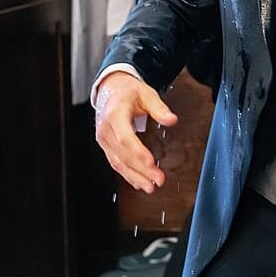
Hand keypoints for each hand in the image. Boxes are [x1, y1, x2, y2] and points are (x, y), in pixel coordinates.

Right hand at [94, 72, 178, 193]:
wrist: (110, 89)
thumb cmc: (128, 92)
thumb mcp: (146, 94)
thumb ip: (159, 108)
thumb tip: (172, 119)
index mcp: (115, 114)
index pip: (125, 137)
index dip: (137, 152)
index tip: (151, 163)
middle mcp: (106, 129)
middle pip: (123, 154)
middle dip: (141, 170)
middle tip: (158, 180)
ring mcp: (104, 140)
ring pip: (118, 162)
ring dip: (134, 177)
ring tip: (150, 187)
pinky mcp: (106, 146)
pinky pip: (116, 163)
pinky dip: (128, 174)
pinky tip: (139, 183)